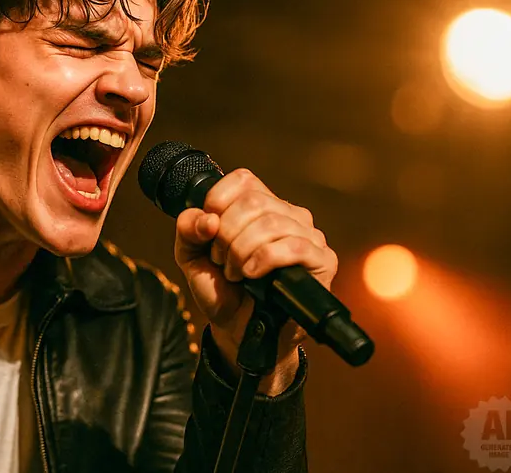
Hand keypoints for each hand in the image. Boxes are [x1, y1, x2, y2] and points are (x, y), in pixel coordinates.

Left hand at [174, 168, 337, 393]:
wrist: (239, 330)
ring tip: (236, 273)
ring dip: (242, 251)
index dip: (218, 201)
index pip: (243, 180)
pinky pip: (294, 246)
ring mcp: (308, 236)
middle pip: (253, 203)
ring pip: (271, 223)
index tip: (209, 232)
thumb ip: (188, 230)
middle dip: (226, 235)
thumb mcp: (192, 257)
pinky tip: (252, 275)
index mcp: (261, 205)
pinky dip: (264, 259)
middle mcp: (288, 214)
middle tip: (221, 260)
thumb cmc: (222, 291)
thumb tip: (207, 218)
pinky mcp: (322, 261)